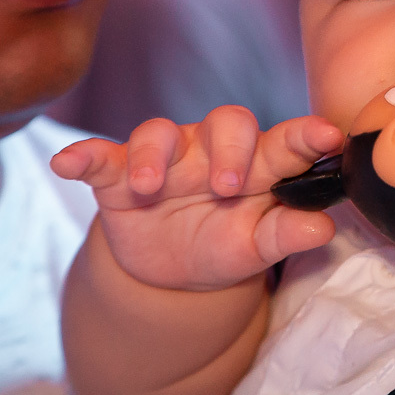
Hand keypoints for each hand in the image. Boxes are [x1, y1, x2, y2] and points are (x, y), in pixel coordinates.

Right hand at [51, 106, 342, 291]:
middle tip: (230, 186)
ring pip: (161, 132)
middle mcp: (214, 150)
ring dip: (155, 155)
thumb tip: (325, 228)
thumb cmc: (225, 244)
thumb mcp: (255, 248)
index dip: (307, 133)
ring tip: (152, 187)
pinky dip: (83, 155)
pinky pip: (100, 155)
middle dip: (230, 150)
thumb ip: (286, 235)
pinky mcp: (120, 174)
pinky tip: (66, 163)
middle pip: (227, 123)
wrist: (172, 271)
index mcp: (258, 165)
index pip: (287, 140)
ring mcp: (167, 158)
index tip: (328, 135)